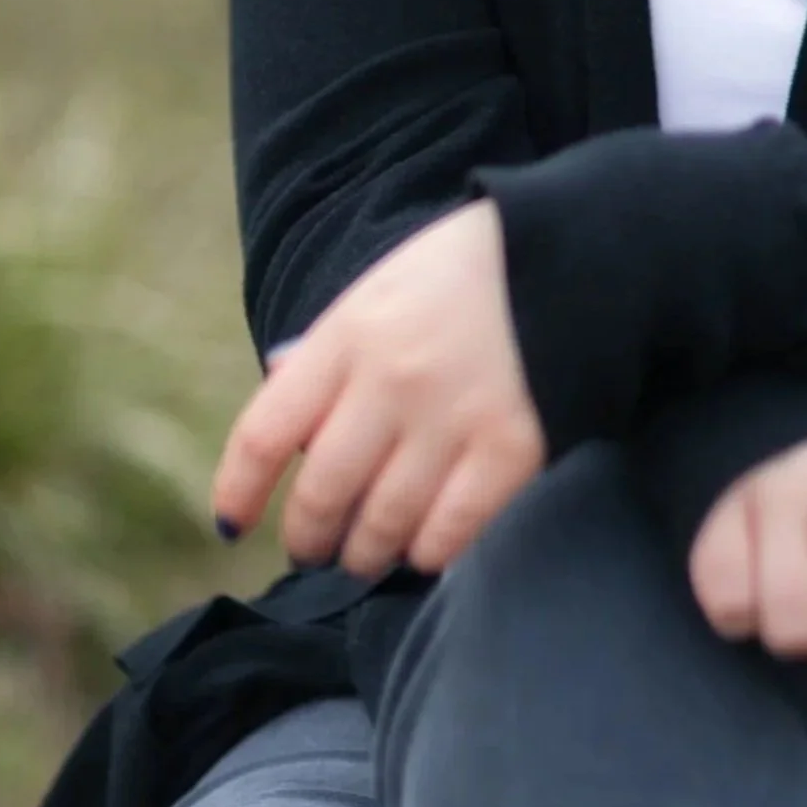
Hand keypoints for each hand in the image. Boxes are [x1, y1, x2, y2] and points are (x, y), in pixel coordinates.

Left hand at [211, 200, 545, 579]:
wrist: (573, 251)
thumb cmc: (467, 272)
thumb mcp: (381, 290)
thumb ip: (330, 351)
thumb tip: (280, 398)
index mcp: (350, 334)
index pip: (265, 432)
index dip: (238, 490)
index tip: (233, 523)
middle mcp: (391, 381)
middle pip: (321, 494)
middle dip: (309, 536)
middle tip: (316, 548)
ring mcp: (452, 419)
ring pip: (381, 526)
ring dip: (365, 554)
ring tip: (368, 554)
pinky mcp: (512, 450)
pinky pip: (449, 534)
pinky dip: (428, 553)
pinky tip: (426, 548)